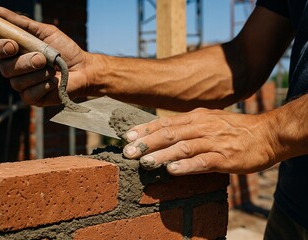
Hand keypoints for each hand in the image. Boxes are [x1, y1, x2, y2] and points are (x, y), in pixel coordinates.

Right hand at [0, 7, 92, 106]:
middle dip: (24, 63)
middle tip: (42, 59)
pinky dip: (43, 86)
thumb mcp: (46, 32)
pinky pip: (29, 95)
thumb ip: (23, 24)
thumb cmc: (65, 50)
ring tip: (53, 70)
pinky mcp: (33, 99)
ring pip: (17, 83)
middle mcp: (15, 69)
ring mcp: (23, 86)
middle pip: (5, 69)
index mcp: (15, 53)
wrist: (83, 69)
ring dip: (38, 74)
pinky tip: (55, 82)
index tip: (13, 45)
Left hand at [123, 108, 279, 174]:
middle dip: (146, 143)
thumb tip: (164, 132)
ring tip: (144, 162)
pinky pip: (202, 162)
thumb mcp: (209, 120)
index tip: (128, 136)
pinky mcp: (224, 157)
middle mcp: (202, 127)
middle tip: (128, 151)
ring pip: (182, 147)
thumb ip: (188, 126)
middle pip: (169, 134)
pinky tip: (172, 170)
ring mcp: (213, 142)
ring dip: (162, 155)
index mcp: (196, 118)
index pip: (165, 122)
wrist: (266, 134)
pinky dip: (186, 166)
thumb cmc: (234, 129)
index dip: (146, 129)